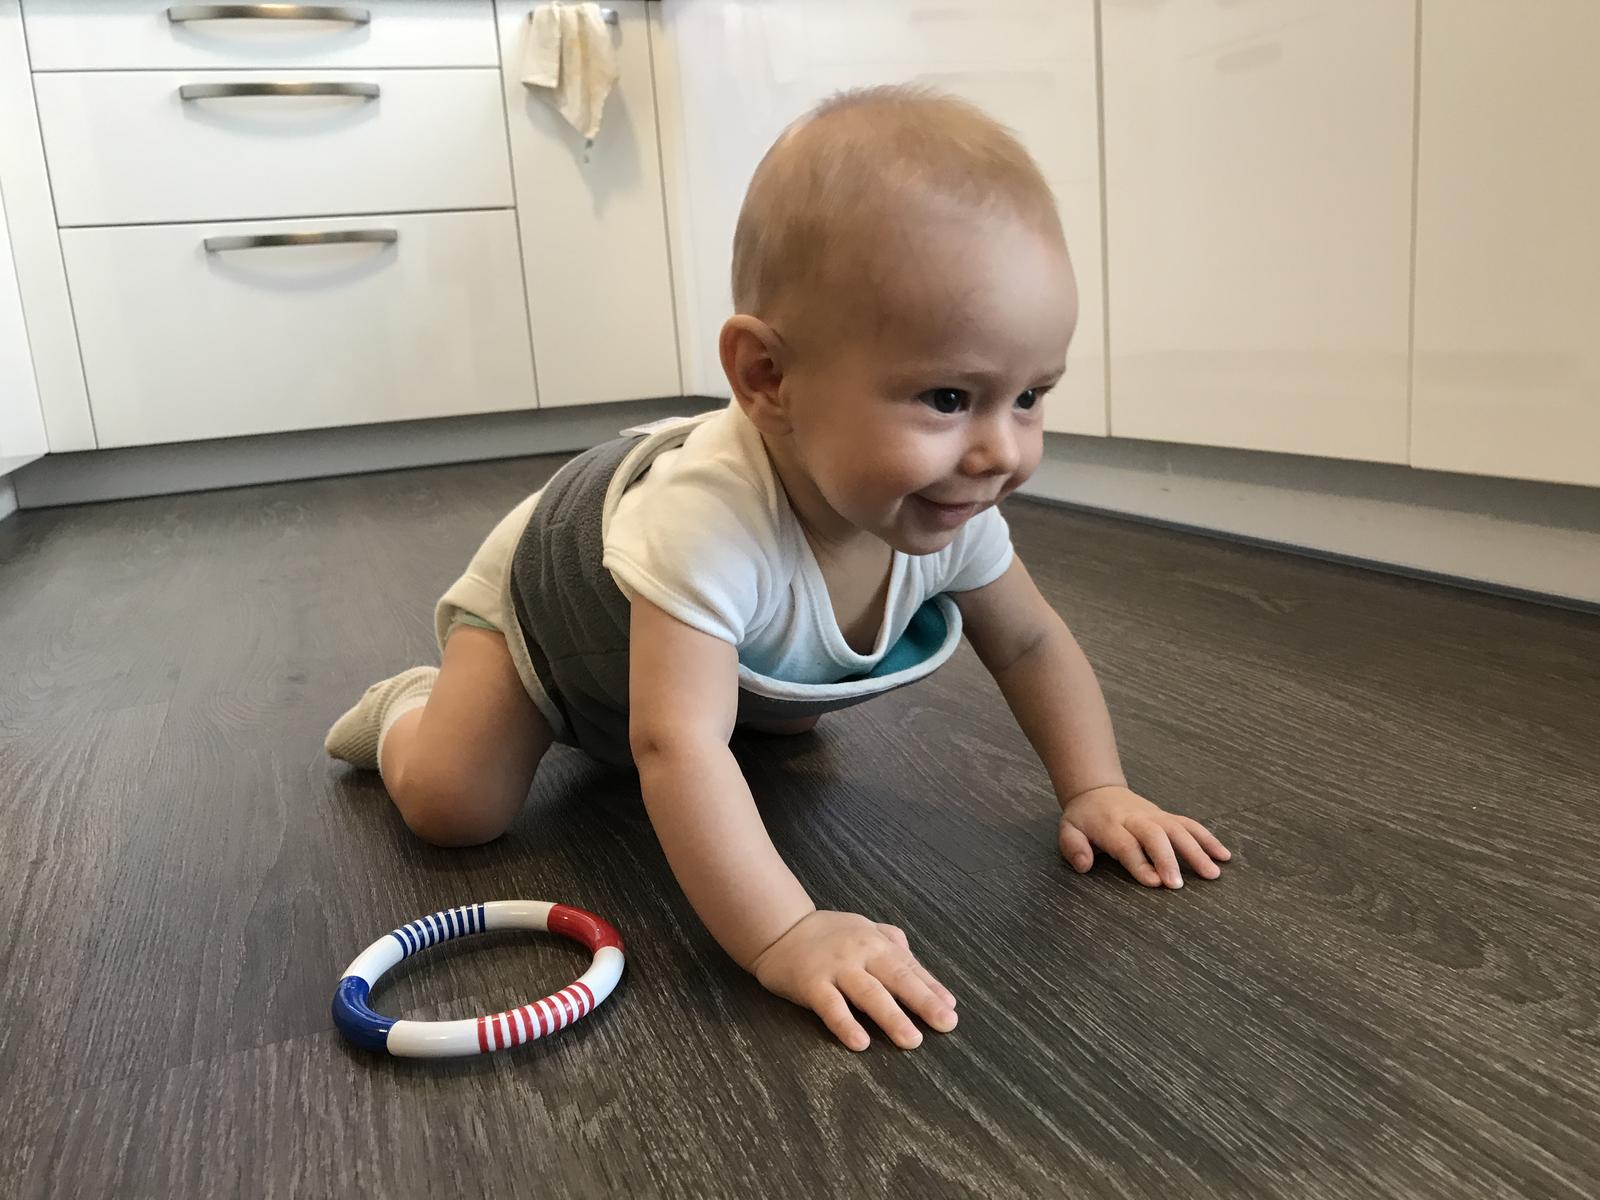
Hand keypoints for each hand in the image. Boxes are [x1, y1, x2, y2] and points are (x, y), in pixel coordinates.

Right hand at [751, 911, 957, 1050]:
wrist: (779, 929)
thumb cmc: (828, 934)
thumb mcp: (866, 930)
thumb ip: (896, 948)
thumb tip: (929, 979)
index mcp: (877, 942)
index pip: (910, 968)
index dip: (932, 989)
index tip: (951, 1010)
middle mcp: (860, 953)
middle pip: (897, 978)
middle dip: (923, 1002)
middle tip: (945, 1024)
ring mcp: (836, 968)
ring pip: (869, 994)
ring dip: (891, 1017)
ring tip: (911, 1040)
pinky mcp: (811, 984)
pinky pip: (831, 1006)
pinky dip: (846, 1024)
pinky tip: (860, 1042)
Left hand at [1059, 785, 1230, 887]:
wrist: (1098, 791)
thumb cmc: (1084, 819)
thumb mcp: (1068, 830)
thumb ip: (1074, 847)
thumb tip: (1084, 866)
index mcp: (1110, 825)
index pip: (1127, 845)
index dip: (1140, 863)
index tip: (1155, 883)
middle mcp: (1136, 819)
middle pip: (1155, 836)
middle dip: (1168, 859)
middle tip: (1179, 885)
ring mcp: (1155, 816)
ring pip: (1179, 830)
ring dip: (1197, 850)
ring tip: (1213, 873)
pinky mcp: (1167, 817)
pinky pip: (1190, 825)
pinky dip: (1208, 839)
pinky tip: (1223, 856)